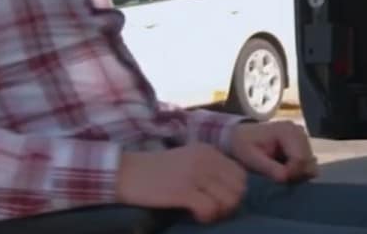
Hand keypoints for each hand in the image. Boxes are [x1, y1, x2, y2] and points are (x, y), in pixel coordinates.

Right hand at [115, 144, 245, 223]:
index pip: (240, 174)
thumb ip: (209, 168)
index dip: (233, 191)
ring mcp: (195, 174)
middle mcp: (205, 159)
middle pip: (238, 189)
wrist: (126, 172)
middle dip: (229, 204)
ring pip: (229, 200)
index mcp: (207, 150)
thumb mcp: (187, 160)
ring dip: (218, 212)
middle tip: (212, 208)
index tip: (217, 198)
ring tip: (202, 211)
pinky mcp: (183, 190)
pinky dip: (205, 216)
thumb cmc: (155, 170)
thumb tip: (231, 191)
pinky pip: (210, 209)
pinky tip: (194, 214)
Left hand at [229, 121, 317, 183]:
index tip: (278, 180)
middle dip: (294, 175)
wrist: (241, 137)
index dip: (291, 173)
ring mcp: (303, 138)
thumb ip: (269, 168)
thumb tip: (285, 178)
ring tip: (279, 173)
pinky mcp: (303, 146)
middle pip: (308, 163)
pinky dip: (298, 172)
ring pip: (310, 166)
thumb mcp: (252, 158)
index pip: (300, 159)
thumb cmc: (244, 146)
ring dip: (296, 174)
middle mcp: (299, 132)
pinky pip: (308, 165)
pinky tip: (284, 170)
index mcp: (287, 131)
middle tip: (278, 178)